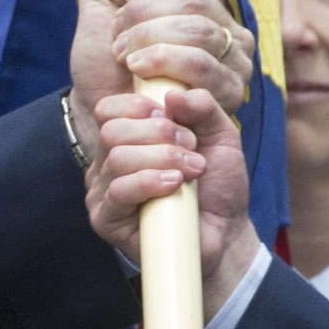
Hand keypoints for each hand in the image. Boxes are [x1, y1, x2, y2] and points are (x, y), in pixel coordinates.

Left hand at [67, 0, 254, 170]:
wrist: (97, 110)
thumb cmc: (103, 59)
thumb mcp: (101, 4)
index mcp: (203, 0)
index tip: (125, 5)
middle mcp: (228, 27)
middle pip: (195, 1)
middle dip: (145, 17)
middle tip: (118, 40)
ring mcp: (234, 61)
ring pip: (201, 32)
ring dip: (151, 41)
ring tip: (126, 58)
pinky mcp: (229, 94)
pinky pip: (204, 68)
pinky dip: (164, 65)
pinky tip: (140, 74)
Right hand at [87, 85, 260, 316]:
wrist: (225, 233)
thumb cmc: (217, 184)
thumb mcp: (220, 134)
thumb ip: (203, 106)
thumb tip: (173, 95)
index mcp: (126, 138)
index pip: (109, 108)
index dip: (141, 105)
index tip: (175, 118)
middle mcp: (107, 162)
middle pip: (113, 130)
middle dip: (160, 134)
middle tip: (191, 149)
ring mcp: (103, 192)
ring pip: (117, 158)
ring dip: (162, 158)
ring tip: (192, 171)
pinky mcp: (106, 220)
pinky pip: (118, 191)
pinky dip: (150, 182)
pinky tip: (174, 186)